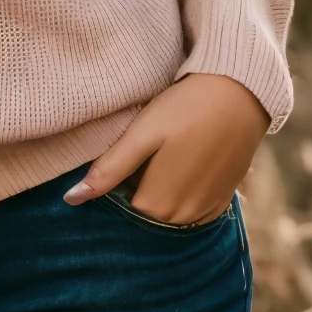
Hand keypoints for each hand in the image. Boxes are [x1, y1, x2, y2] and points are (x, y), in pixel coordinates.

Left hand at [63, 75, 268, 224]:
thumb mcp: (142, 134)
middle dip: (136, 193)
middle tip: (140, 154)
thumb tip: (71, 200)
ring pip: (169, 215)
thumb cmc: (185, 108)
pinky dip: (183, 195)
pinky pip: (192, 210)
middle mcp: (183, 218)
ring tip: (162, 155)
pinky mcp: (223, 201)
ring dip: (160, 195)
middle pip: (147, 216)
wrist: (240, 93)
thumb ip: (109, 170)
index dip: (115, 188)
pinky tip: (183, 163)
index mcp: (158, 204)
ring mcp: (206, 212)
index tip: (118, 162)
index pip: (123, 212)